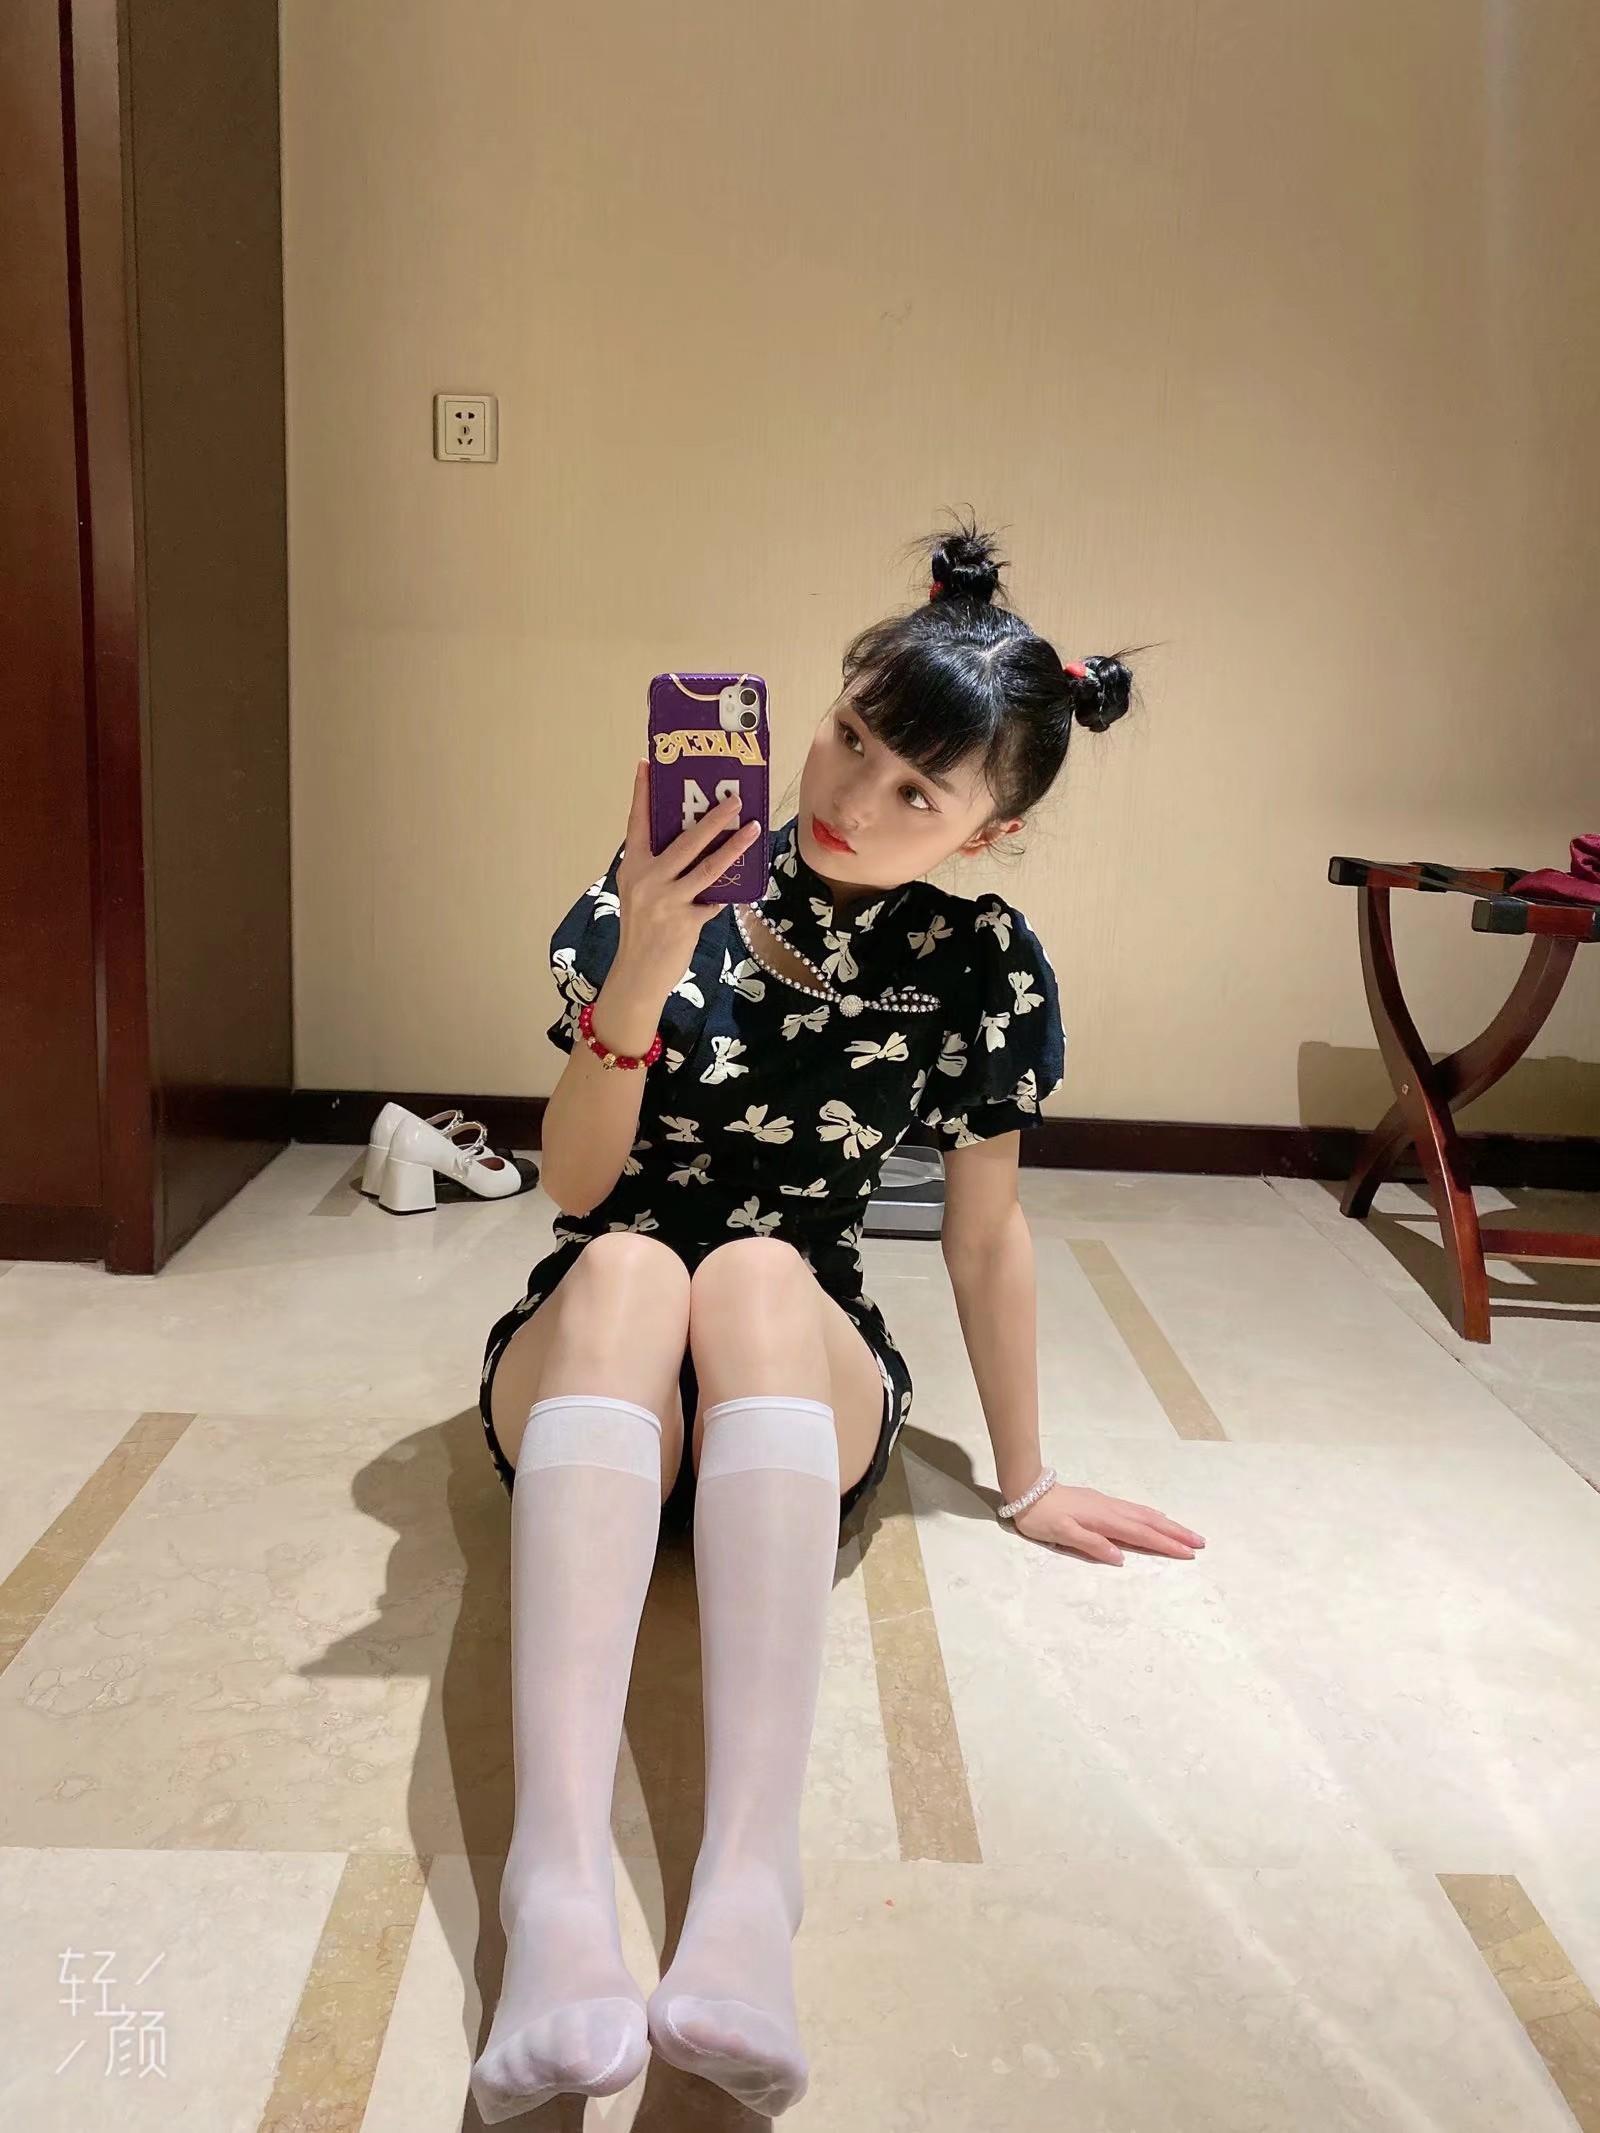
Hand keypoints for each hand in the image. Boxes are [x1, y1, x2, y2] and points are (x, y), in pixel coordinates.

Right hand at [614, 759, 759, 984]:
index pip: (637, 823)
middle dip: (713, 817)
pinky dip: (729, 891)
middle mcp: (648, 879)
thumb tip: (692, 840)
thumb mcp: (639, 891)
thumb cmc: (642, 929)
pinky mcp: (686, 920)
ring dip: (734, 846)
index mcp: (633, 867)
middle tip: (734, 799)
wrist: (638, 973)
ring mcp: (667, 900)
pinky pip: (715, 899)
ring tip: (753, 828)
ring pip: (708, 866)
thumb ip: (658, 867)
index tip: (646, 765)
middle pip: (685, 840)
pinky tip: (746, 881)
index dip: (643, 793)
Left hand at [1010, 1483, 1205, 1565]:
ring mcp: (1107, 1504)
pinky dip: (1152, 1516)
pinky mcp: (1102, 1502)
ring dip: (1168, 1524)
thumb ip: (1091, 1544)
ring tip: (1186, 1534)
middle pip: (1150, 1522)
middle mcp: (1111, 1510)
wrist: (1027, 1490)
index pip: (1141, 1534)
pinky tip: (1156, 1518)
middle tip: (1201, 1543)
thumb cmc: (1041, 1517)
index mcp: (1104, 1520)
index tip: (1188, 1554)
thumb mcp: (1062, 1534)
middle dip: (1176, 1534)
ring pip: (1144, 1514)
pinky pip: (1135, 1509)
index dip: (1165, 1545)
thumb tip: (1120, 1557)